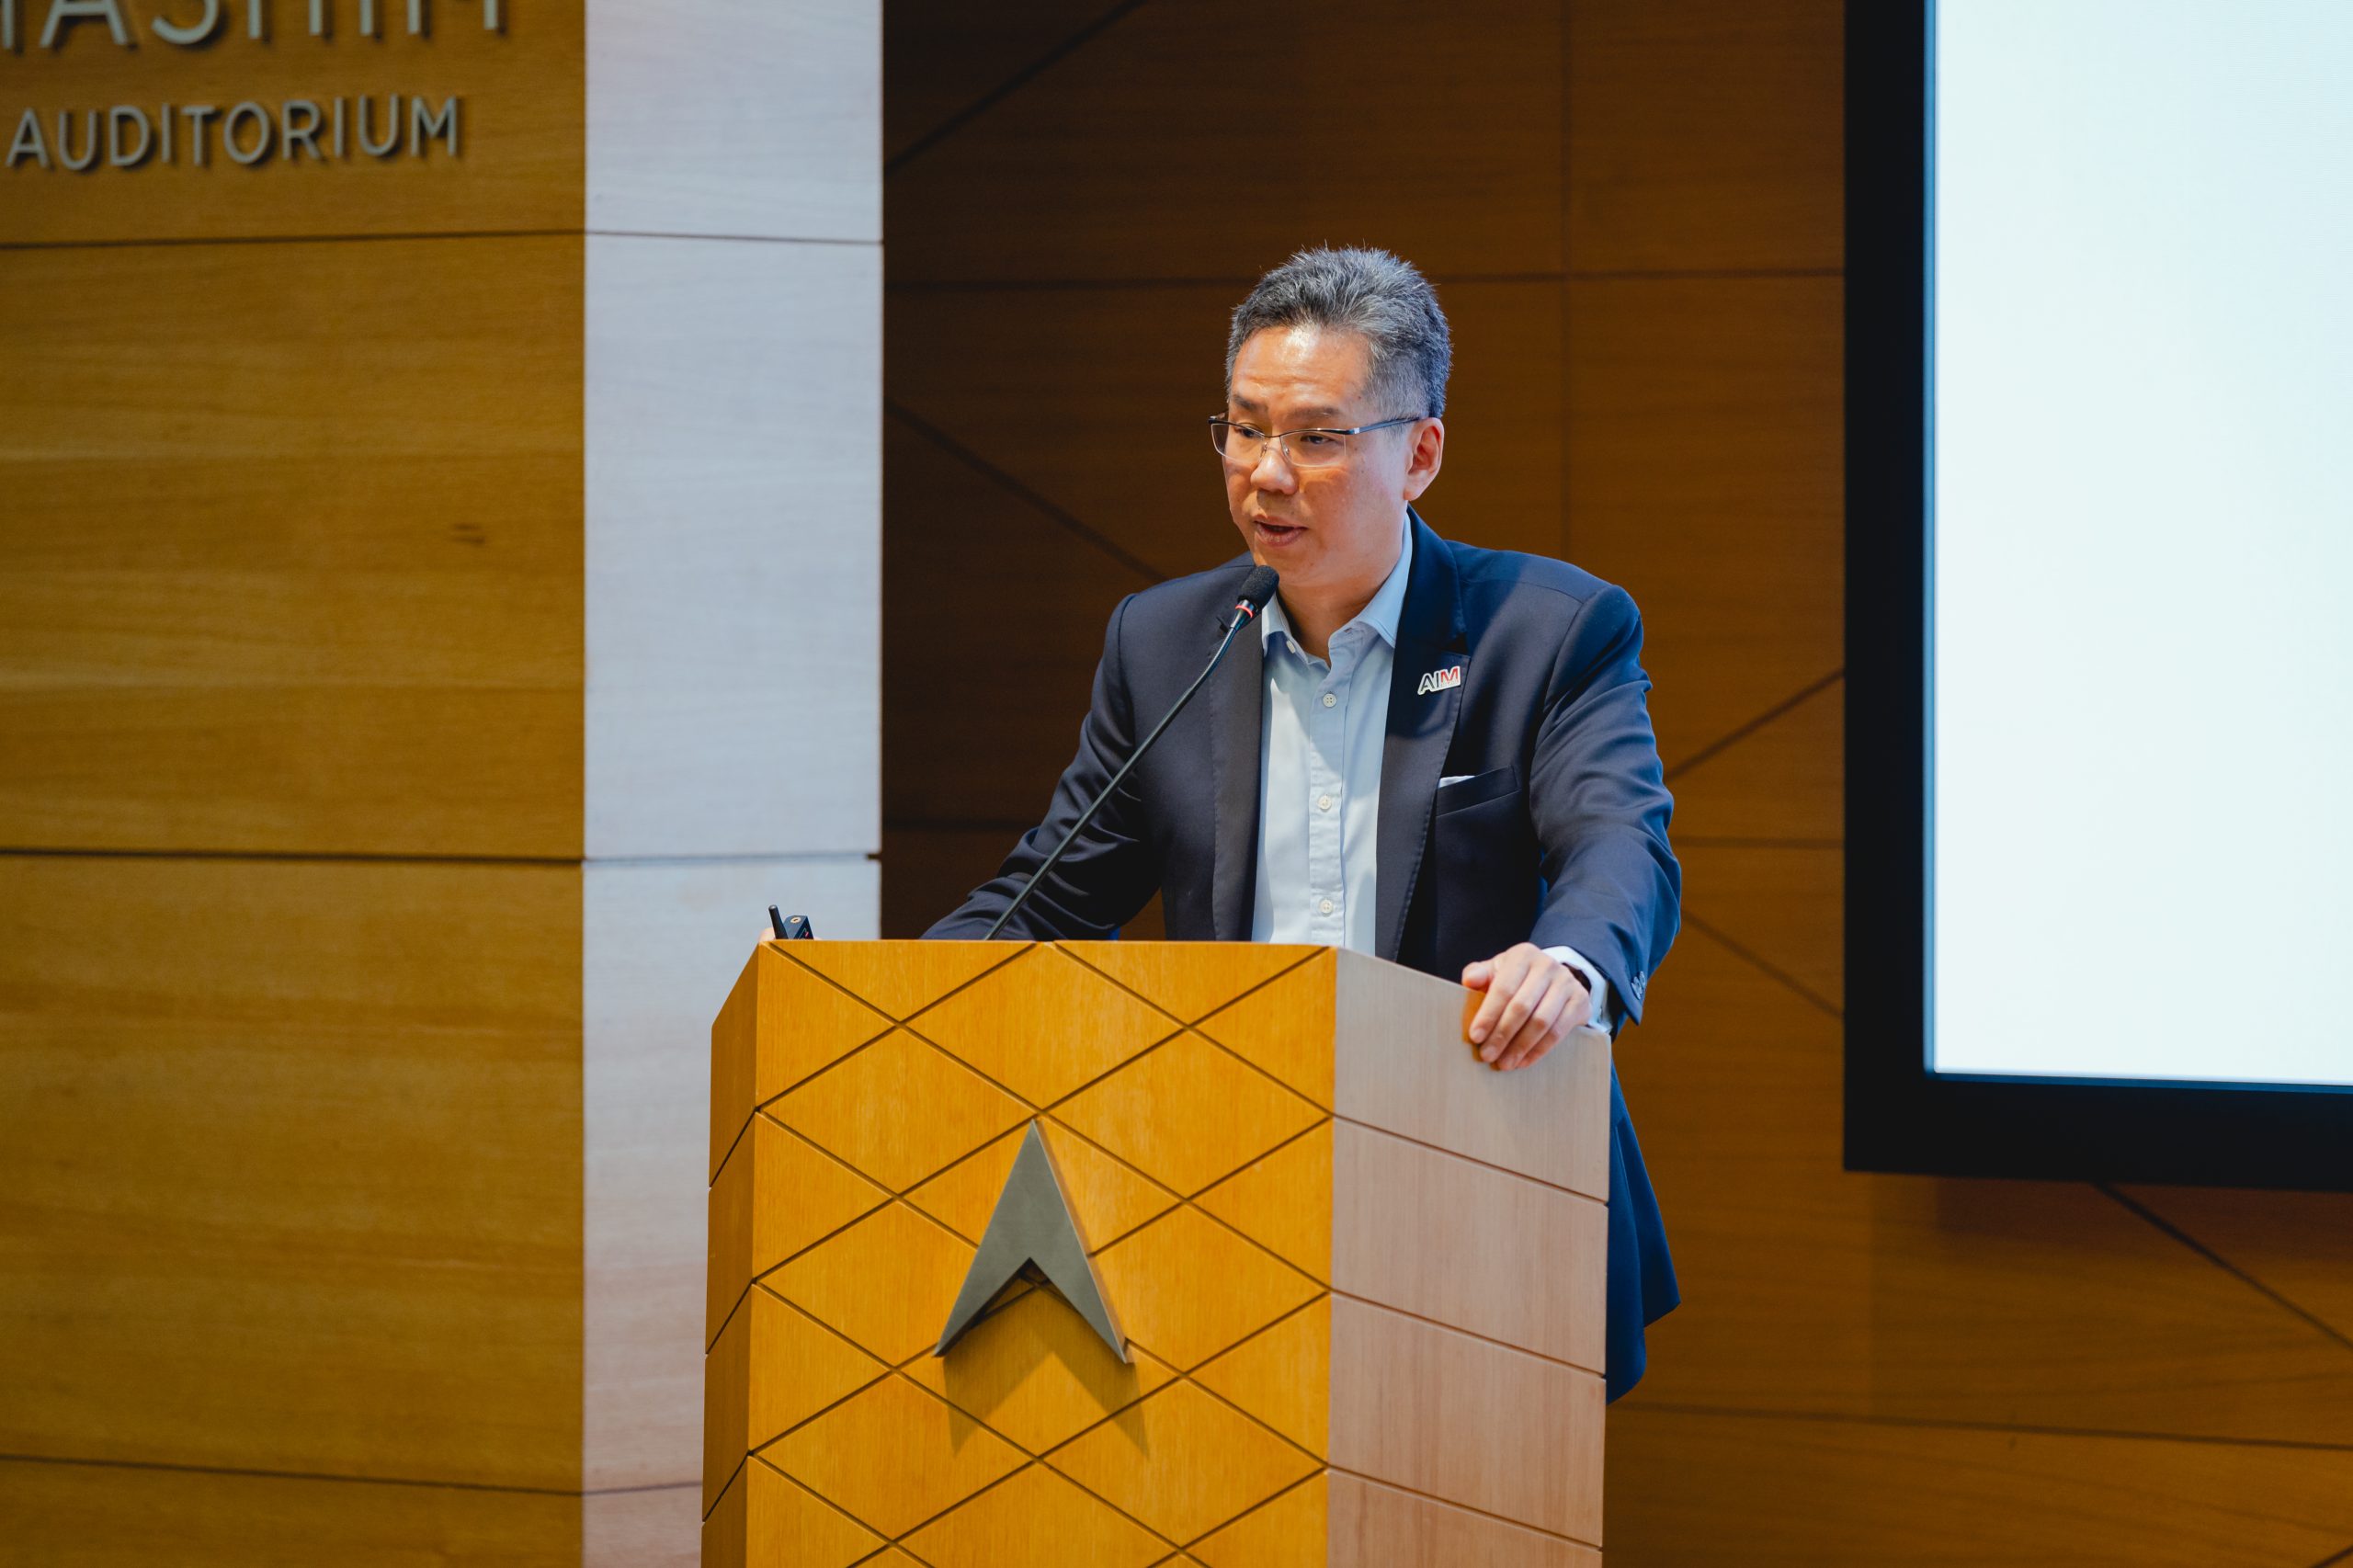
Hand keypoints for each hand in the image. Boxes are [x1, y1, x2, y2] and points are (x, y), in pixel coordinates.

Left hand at [1461, 943, 1590, 1070]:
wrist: (1552, 979)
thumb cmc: (1516, 978)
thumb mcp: (1496, 971)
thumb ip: (1479, 975)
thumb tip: (1469, 981)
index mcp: (1522, 956)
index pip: (1503, 988)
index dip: (1488, 1014)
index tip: (1475, 1036)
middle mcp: (1547, 965)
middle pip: (1522, 1007)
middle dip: (1502, 1034)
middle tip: (1488, 1055)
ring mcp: (1567, 983)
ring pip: (1541, 1021)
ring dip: (1520, 1046)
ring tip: (1505, 1063)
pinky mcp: (1580, 1001)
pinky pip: (1559, 1031)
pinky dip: (1539, 1050)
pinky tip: (1524, 1061)